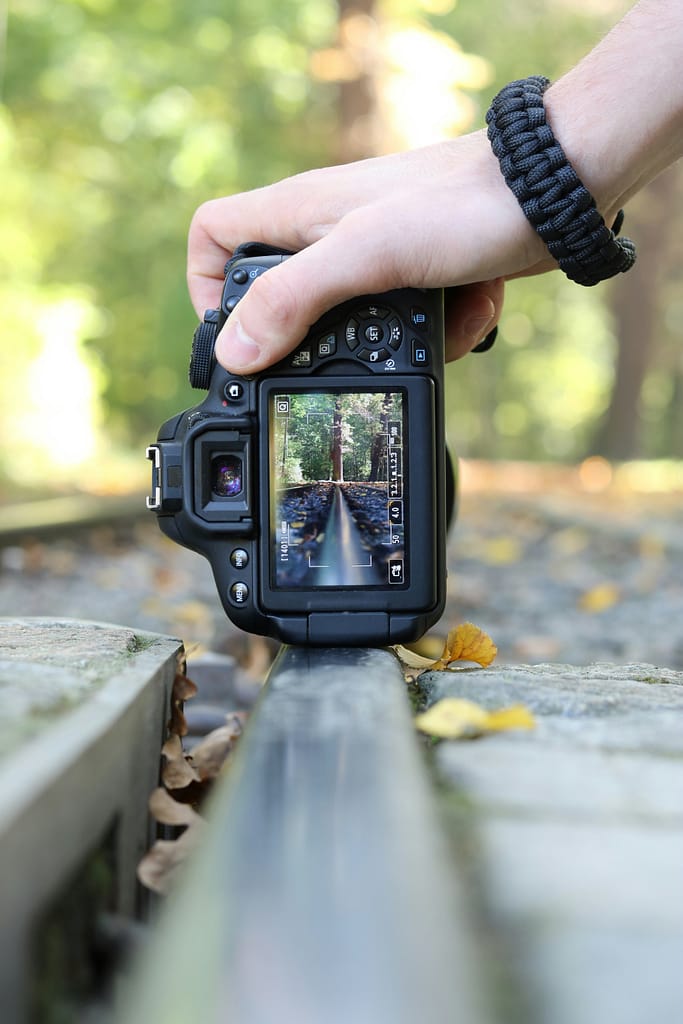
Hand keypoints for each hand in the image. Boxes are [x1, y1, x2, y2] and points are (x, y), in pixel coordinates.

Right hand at [187, 129, 547, 372]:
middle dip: (317, 341)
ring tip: (431, 335)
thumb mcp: (364, 255)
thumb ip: (293, 298)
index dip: (206, 287)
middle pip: (281, 297)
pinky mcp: (418, 274)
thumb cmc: (462, 205)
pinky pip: (408, 323)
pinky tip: (467, 314)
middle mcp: (329, 231)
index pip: (214, 236)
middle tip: (346, 359)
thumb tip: (235, 351)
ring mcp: (374, 254)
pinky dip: (441, 331)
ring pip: (351, 322)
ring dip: (392, 345)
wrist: (553, 192)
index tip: (236, 337)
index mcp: (299, 214)